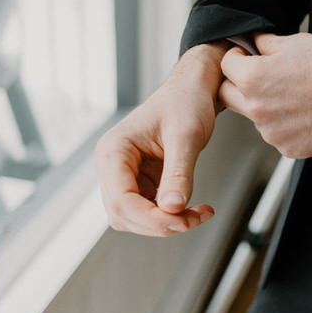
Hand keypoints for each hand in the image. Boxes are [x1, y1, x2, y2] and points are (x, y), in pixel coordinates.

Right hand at [95, 43, 226, 236]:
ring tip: (198, 213)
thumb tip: (173, 209)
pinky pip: (149, 211)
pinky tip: (193, 208)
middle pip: (124, 214)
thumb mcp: (186, 136)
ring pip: (136, 218)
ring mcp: (125, 176)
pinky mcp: (142, 182)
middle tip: (196, 217)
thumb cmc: (185, 101)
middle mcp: (113, 165)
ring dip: (166, 223)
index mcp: (114, 150)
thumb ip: (179, 173)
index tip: (182, 219)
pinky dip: (171, 216)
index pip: (120, 200)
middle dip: (160, 223)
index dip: (150, 218)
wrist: (193, 89)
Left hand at [219, 32, 311, 156]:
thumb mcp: (295, 41)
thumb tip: (254, 43)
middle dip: (239, 84)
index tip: (247, 57)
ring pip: (254, 117)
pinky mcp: (289, 149)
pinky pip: (277, 135)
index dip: (237, 57)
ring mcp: (273, 133)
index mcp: (254, 79)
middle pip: (228, 96)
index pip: (226, 66)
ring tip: (294, 95)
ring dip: (264, 106)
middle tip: (263, 77)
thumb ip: (265, 44)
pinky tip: (305, 112)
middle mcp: (257, 110)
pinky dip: (285, 125)